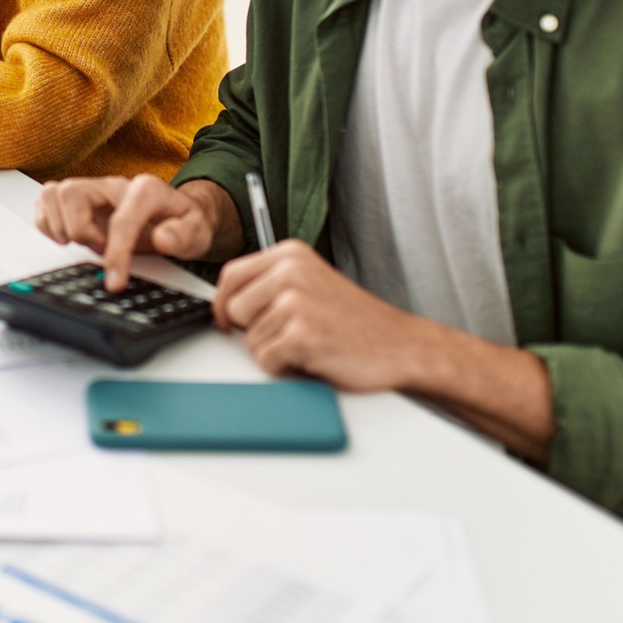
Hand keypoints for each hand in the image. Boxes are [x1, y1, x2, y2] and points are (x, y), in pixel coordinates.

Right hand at [34, 176, 240, 290]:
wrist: (176, 215)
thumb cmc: (184, 224)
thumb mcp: (197, 234)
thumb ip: (184, 236)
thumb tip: (163, 239)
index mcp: (145, 190)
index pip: (121, 218)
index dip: (116, 254)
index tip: (115, 282)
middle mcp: (113, 184)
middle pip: (72, 193)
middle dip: (80, 231)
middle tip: (98, 250)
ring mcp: (93, 189)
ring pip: (54, 193)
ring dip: (60, 226)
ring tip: (83, 244)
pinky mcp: (78, 199)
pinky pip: (47, 199)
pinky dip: (48, 221)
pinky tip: (68, 237)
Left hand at [214, 240, 427, 391]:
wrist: (400, 345)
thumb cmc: (356, 320)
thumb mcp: (311, 282)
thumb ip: (271, 283)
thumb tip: (226, 302)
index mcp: (290, 254)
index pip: (230, 275)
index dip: (222, 303)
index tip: (227, 320)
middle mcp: (290, 272)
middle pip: (232, 309)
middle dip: (253, 329)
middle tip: (290, 333)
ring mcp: (295, 302)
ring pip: (249, 340)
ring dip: (274, 350)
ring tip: (308, 343)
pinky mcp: (301, 335)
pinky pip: (265, 360)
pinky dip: (284, 368)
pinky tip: (312, 357)